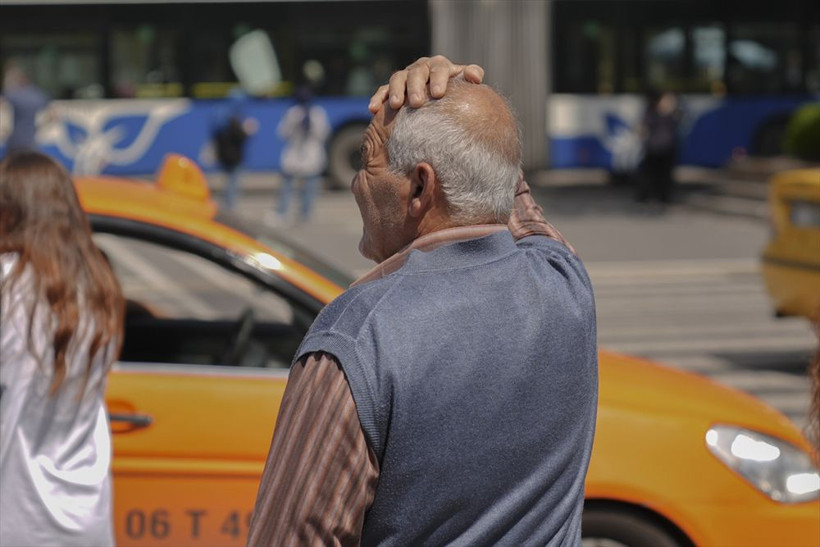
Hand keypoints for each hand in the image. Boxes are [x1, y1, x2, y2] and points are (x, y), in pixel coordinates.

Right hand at [368, 55, 484, 112]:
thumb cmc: (454, 93)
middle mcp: (420, 68)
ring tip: (396, 105)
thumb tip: (476, 77)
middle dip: (416, 87)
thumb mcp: (464, 84)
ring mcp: (404, 77)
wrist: (438, 100)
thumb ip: (471, 76)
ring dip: (396, 91)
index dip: (438, 79)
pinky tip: (373, 109)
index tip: (438, 94)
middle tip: (418, 103)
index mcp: (439, 66)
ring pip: (397, 79)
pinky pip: (382, 91)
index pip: (439, 68)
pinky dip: (378, 98)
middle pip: (416, 73)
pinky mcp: (390, 88)